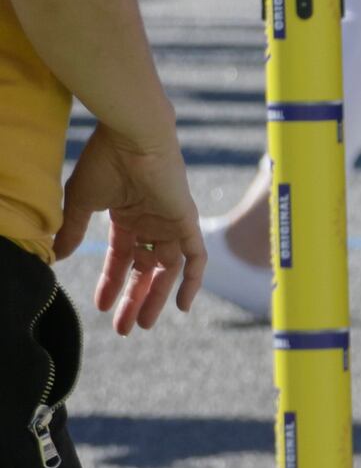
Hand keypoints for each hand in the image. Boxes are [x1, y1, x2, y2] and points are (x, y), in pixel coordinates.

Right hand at [58, 129, 201, 333]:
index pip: (123, 259)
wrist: (132, 138)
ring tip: (142, 324)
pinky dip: (192, 280)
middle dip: (135, 299)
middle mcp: (152, 223)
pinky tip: (182, 306)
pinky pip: (197, 257)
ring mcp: (170, 223)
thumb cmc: (106, 163)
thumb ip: (74, 230)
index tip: (100, 306)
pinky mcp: (186, 221)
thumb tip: (57, 256)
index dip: (112, 284)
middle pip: (147, 270)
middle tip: (124, 329)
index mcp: (128, 218)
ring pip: (168, 269)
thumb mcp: (82, 202)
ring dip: (157, 297)